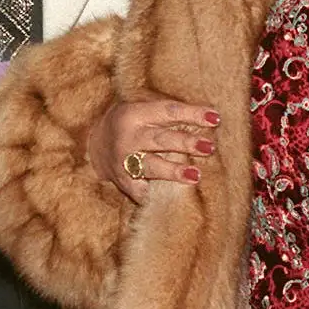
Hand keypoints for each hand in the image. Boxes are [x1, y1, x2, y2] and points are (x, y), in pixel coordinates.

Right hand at [87, 95, 220, 204]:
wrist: (93, 143)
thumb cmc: (131, 122)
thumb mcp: (143, 109)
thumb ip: (169, 114)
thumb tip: (209, 119)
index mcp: (135, 114)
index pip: (168, 111)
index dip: (192, 114)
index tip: (215, 118)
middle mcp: (128, 137)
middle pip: (161, 140)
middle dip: (186, 143)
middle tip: (209, 147)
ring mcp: (123, 161)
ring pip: (151, 166)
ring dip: (174, 171)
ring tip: (196, 175)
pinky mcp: (123, 182)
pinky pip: (141, 190)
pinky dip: (157, 195)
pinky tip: (174, 199)